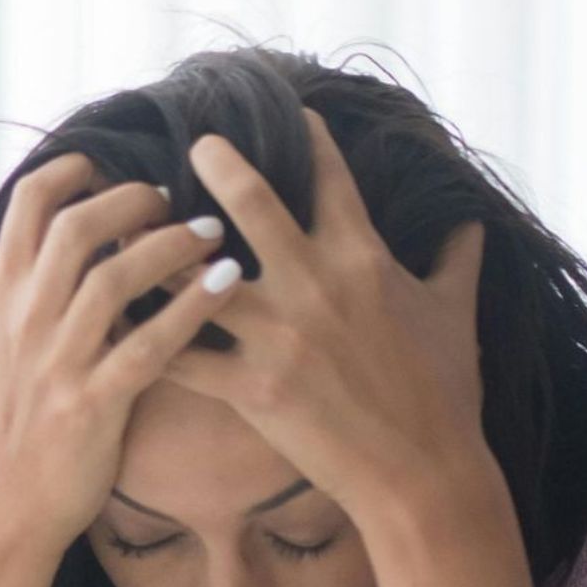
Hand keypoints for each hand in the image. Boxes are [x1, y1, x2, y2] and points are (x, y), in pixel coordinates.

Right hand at [0, 154, 239, 557]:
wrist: (2, 510)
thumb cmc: (9, 434)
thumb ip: (22, 302)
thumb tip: (46, 255)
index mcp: (1, 303)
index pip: (29, 207)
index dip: (71, 172)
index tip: (105, 164)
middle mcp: (25, 323)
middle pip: (77, 228)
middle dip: (130, 199)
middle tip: (171, 197)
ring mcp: (58, 363)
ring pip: (115, 278)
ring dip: (170, 244)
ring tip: (211, 231)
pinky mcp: (93, 404)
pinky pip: (150, 344)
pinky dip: (192, 306)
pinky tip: (227, 282)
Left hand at [157, 110, 489, 529]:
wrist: (422, 474)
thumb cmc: (445, 396)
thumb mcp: (457, 315)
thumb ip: (457, 262)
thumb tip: (470, 224)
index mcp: (363, 257)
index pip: (329, 177)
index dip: (306, 139)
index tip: (286, 112)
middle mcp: (315, 284)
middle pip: (251, 203)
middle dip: (216, 164)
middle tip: (191, 145)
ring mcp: (280, 336)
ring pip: (199, 279)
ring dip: (161, 255)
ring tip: (130, 236)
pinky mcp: (254, 389)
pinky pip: (184, 358)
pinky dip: (148, 340)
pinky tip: (116, 326)